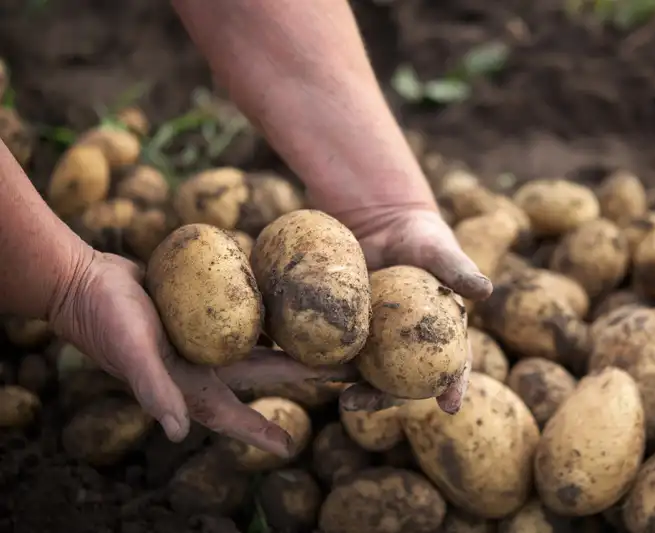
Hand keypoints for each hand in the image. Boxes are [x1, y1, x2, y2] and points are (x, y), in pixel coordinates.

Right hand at [49, 251, 356, 455]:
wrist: (81, 280)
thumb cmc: (105, 321)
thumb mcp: (131, 354)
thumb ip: (154, 390)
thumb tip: (177, 433)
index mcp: (188, 385)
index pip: (233, 416)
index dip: (260, 432)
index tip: (290, 446)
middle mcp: (201, 365)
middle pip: (262, 373)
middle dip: (300, 374)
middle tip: (340, 371)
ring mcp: (202, 338)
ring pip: (257, 343)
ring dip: (288, 343)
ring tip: (325, 338)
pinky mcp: (200, 310)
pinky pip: (240, 313)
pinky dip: (263, 311)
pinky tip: (287, 300)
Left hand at [333, 206, 492, 413]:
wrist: (382, 222)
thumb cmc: (421, 237)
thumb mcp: (440, 249)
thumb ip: (459, 269)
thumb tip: (485, 289)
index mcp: (440, 334)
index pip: (453, 365)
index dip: (454, 386)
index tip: (451, 406)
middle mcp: (407, 347)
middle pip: (399, 382)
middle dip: (381, 399)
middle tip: (359, 403)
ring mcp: (375, 340)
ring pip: (362, 372)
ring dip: (346, 386)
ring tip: (333, 395)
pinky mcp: (346, 328)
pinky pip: (334, 346)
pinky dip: (319, 358)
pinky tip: (301, 364)